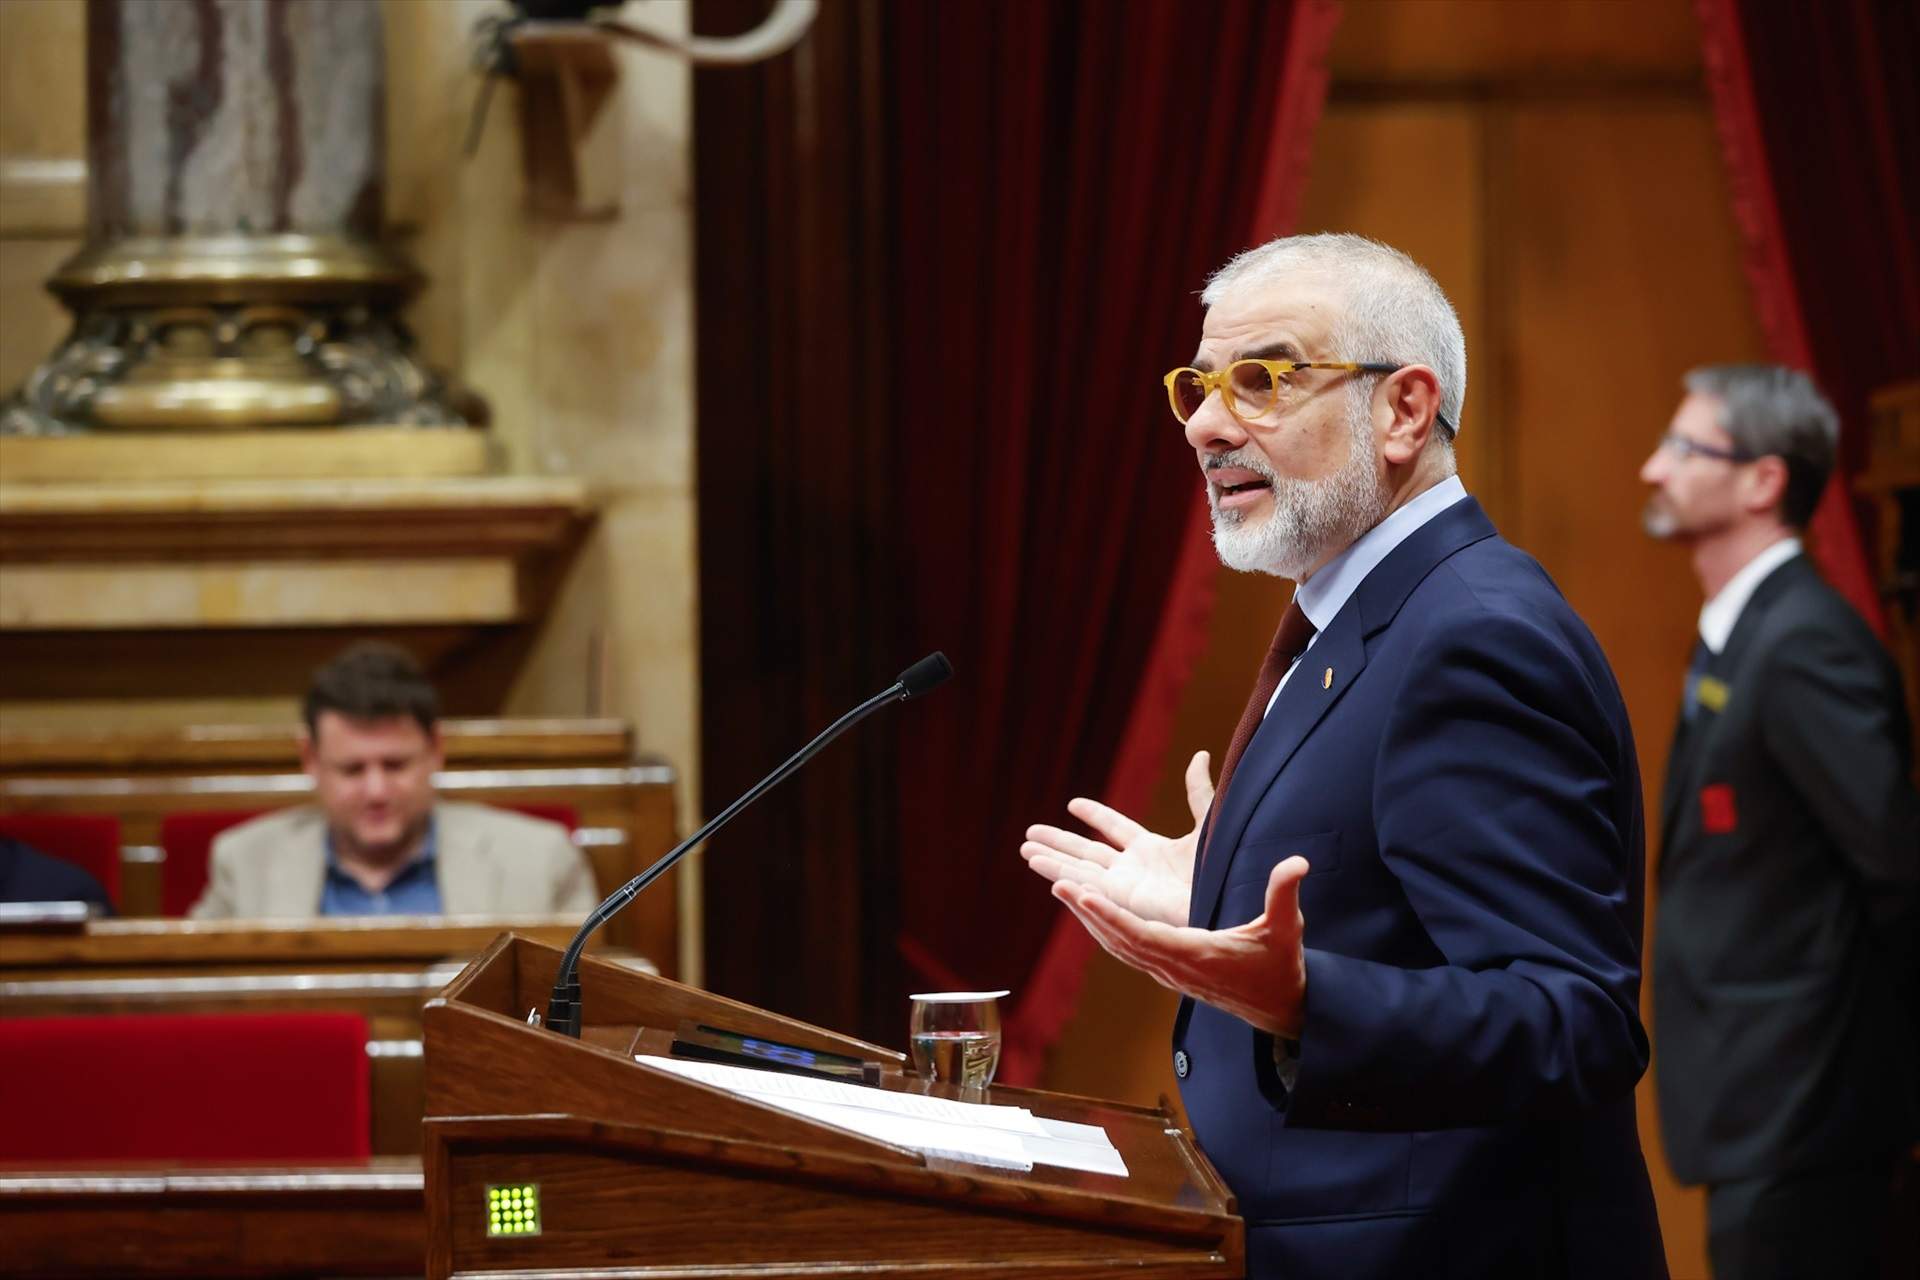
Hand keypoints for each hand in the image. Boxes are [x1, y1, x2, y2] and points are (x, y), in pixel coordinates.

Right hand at [1020, 751, 1214, 926]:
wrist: (1223, 900)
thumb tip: (1201, 754)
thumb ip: (1198, 792)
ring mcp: (1122, 886)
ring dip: (1049, 857)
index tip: (1072, 804)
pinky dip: (1057, 871)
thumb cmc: (1222, 869)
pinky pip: (1081, 882)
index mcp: (1153, 850)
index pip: (1115, 829)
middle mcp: (1133, 869)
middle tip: (1029, 832)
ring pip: (1077, 868)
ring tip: (1023, 848)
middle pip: (1086, 851)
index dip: (1095, 815)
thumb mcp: (1207, 823)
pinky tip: (1036, 862)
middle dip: (1058, 842)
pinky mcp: (1117, 899)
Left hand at [1054, 855, 1309, 1037]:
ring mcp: (1168, 972)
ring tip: (1063, 889)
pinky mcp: (1169, 971)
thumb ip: (1284, 894)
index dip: (1110, 916)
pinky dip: (1105, 928)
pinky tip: (1092, 912)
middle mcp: (1174, 966)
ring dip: (1090, 918)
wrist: (1279, 1008)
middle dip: (1087, 911)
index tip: (1084, 895)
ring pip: (1118, 945)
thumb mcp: (1286, 929)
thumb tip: (1297, 862)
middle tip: (1058, 883)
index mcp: (1196, 954)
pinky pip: (1127, 949)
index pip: (1142, 935)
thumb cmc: (1281, 967)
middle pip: (1119, 939)